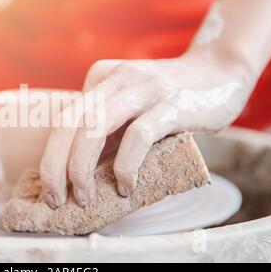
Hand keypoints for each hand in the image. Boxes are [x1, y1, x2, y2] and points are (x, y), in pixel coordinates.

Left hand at [39, 49, 252, 207]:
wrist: (219, 73)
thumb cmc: (168, 100)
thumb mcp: (129, 106)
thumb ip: (106, 128)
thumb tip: (78, 172)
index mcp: (101, 78)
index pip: (63, 119)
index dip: (51, 158)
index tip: (52, 190)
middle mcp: (117, 79)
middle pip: (68, 122)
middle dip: (54, 166)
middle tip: (54, 198)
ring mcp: (143, 89)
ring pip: (94, 128)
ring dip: (81, 169)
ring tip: (84, 197)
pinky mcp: (171, 104)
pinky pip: (137, 137)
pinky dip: (126, 167)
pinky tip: (127, 187)